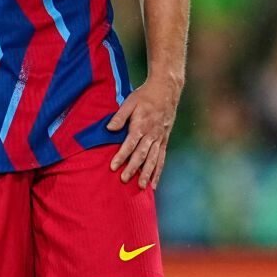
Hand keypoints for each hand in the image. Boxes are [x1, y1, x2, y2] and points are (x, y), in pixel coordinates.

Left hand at [106, 73, 180, 188]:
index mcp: (141, 124)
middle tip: (124, 180)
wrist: (166, 90)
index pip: (130, 144)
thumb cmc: (145, 95)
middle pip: (142, 154)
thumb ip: (120, 116)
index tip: (113, 166)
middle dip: (133, 168)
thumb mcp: (130, 101)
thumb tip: (109, 128)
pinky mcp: (164, 140)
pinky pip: (162, 158)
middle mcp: (152, 134)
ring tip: (141, 187)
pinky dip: (158, 171)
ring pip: (153, 159)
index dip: (121, 156)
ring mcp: (160, 138)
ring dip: (147, 174)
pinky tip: (154, 183)